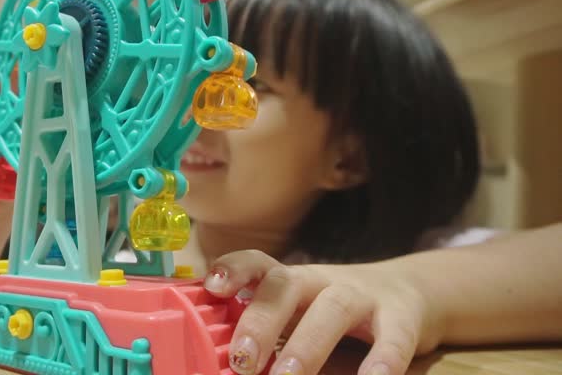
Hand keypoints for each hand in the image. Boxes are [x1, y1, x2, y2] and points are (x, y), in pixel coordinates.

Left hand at [204, 250, 443, 374]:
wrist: (414, 291)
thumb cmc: (340, 312)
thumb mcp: (304, 310)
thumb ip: (270, 332)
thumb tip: (229, 367)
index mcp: (293, 281)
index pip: (259, 263)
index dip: (235, 269)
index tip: (212, 288)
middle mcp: (324, 281)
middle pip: (286, 286)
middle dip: (261, 322)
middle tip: (242, 361)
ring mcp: (364, 295)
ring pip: (333, 309)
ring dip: (307, 344)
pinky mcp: (403, 317)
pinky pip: (394, 337)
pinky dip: (382, 360)